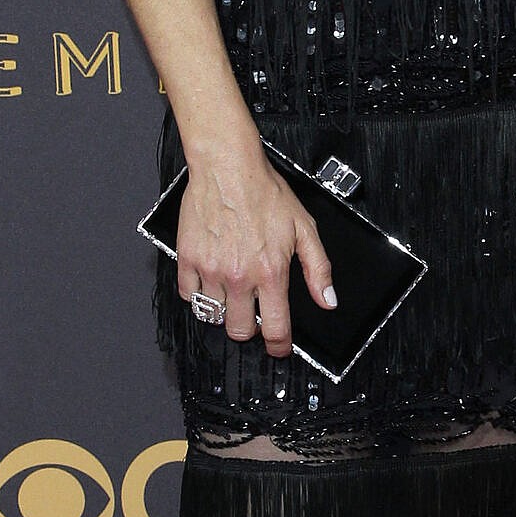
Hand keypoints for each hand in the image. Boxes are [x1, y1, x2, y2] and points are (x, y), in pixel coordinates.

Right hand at [176, 143, 336, 354]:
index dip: (279, 346)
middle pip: (238, 331)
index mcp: (270, 272)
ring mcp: (211, 270)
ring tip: (230, 295)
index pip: (275, 328)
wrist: (228, 168)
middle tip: (250, 315)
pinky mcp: (187, 259)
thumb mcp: (304, 228)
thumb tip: (328, 300)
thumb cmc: (264, 192)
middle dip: (248, 329)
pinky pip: (188, 295)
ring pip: (212, 315)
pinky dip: (198, 294)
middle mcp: (239, 277)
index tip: (278, 348)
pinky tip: (209, 281)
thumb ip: (318, 268)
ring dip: (222, 311)